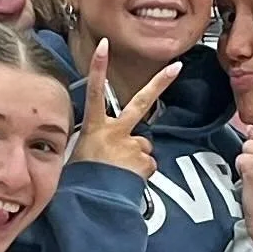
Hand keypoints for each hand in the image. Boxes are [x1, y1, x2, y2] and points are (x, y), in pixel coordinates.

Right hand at [69, 42, 180, 180]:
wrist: (91, 205)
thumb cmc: (79, 183)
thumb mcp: (76, 157)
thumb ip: (95, 146)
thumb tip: (106, 150)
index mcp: (94, 128)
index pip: (95, 92)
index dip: (99, 68)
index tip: (104, 46)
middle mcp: (115, 132)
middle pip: (141, 102)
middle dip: (159, 83)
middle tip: (176, 67)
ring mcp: (132, 145)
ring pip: (143, 146)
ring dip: (136, 157)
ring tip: (118, 173)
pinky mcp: (144, 161)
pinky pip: (148, 165)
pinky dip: (141, 173)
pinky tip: (127, 181)